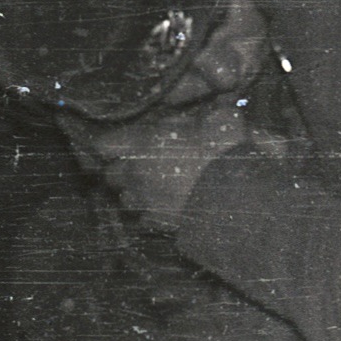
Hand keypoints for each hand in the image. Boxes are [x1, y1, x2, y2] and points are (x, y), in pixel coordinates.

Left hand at [68, 91, 249, 220]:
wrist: (236, 195)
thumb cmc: (223, 150)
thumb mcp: (213, 118)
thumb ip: (189, 119)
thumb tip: (183, 118)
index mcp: (142, 143)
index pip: (104, 144)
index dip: (111, 143)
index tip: (120, 142)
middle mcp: (134, 173)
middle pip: (111, 174)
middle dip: (122, 169)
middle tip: (141, 163)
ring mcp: (144, 200)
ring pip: (125, 197)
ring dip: (135, 191)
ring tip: (154, 186)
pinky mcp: (157, 223)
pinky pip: (144, 217)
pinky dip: (151, 212)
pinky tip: (166, 206)